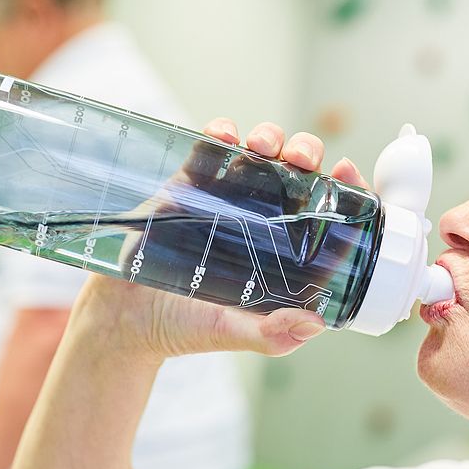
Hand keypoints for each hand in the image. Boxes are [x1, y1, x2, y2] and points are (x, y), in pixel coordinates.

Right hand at [78, 118, 360, 361]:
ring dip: (268, 137)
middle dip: (306, 152)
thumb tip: (315, 324)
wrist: (122, 318)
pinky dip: (220, 133)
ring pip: (259, 153)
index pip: (324, 214)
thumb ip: (272, 335)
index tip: (346, 172)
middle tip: (300, 159)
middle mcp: (259, 220)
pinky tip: (224, 133)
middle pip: (297, 173)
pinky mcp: (188, 186)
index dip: (342, 190)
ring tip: (262, 144)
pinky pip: (210, 150)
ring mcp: (224, 200)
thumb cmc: (184, 328)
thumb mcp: (233, 333)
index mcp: (282, 253)